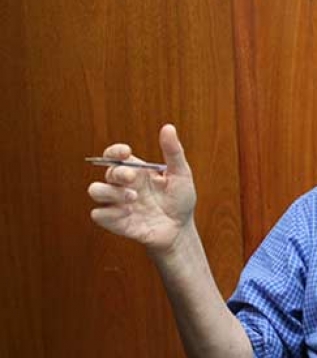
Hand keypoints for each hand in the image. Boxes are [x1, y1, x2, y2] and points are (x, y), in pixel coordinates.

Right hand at [88, 124, 195, 252]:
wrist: (180, 229)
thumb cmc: (180, 201)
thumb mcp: (181, 174)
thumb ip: (173, 152)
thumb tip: (168, 127)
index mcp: (135, 170)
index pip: (114, 155)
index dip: (115, 151)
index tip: (126, 152)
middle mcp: (123, 185)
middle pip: (106, 171)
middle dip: (118, 173)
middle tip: (133, 179)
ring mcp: (117, 203)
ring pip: (95, 190)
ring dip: (111, 192)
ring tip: (133, 198)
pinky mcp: (115, 221)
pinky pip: (98, 215)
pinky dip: (110, 213)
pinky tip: (129, 214)